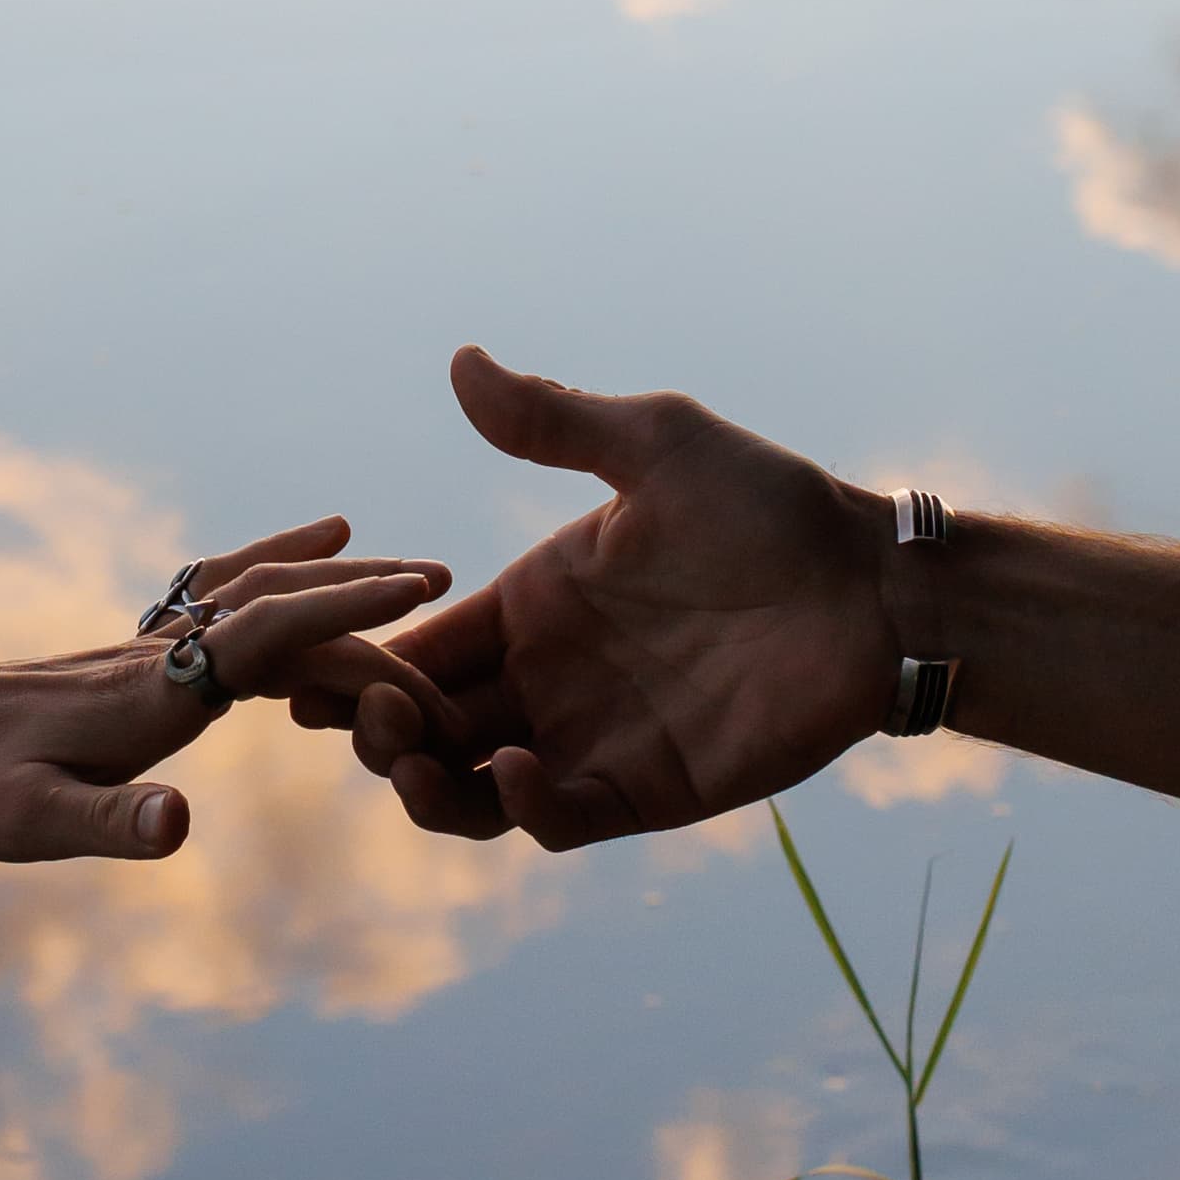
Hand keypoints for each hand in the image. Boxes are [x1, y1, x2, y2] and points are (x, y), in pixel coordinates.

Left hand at [0, 518, 448, 867]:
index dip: (346, 609)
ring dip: (331, 581)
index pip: (268, 635)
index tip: (423, 582)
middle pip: (279, 609)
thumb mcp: (32, 826)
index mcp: (153, 694)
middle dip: (366, 598)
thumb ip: (110, 824)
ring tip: (406, 573)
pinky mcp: (135, 658)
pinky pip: (224, 602)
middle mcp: (160, 656)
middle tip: (451, 586)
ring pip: (256, 597)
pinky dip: (277, 573)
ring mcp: (148, 651)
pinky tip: (303, 555)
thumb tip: (180, 828)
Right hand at [296, 353, 892, 850]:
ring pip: (468, 788)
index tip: (306, 655)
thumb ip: (552, 421)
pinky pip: (554, 819)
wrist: (874, 590)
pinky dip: (519, 806)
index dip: (355, 653)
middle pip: (422, 723)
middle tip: (358, 707)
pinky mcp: (643, 792)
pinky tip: (515, 767)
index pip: (416, 639)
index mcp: (534, 600)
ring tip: (410, 756)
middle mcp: (547, 677)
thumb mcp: (655, 446)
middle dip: (370, 723)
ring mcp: (590, 739)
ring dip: (423, 782)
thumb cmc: (771, 506)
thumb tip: (460, 360)